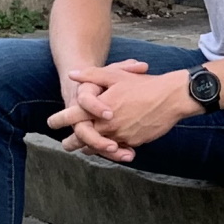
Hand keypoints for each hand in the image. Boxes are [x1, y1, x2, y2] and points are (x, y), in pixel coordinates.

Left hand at [51, 65, 193, 160]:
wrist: (171, 97)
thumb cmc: (143, 84)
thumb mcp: (115, 75)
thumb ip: (91, 75)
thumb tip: (72, 75)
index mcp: (99, 109)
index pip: (72, 117)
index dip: (59, 120)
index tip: (51, 123)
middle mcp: (107, 125)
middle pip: (82, 139)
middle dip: (72, 143)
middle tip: (66, 145)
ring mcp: (121, 136)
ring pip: (99, 147)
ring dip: (91, 148)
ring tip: (84, 148)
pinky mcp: (134, 142)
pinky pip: (118, 148)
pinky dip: (111, 148)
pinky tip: (109, 146)